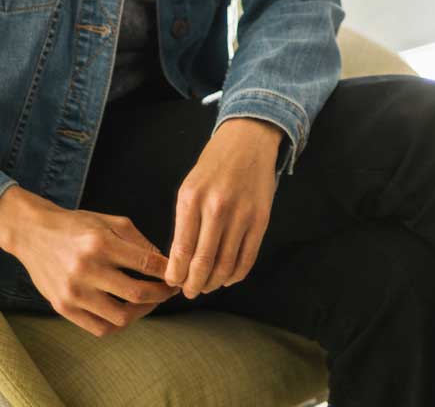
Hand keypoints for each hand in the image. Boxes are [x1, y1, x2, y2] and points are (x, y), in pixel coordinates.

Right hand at [0, 186, 175, 335]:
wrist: (33, 234)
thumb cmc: (76, 225)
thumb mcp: (110, 221)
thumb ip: (139, 241)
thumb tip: (163, 263)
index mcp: (101, 243)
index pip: (146, 264)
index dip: (167, 272)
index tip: (177, 274)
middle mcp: (86, 269)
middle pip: (137, 293)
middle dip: (161, 294)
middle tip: (169, 291)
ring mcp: (73, 292)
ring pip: (121, 317)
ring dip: (142, 312)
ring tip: (148, 302)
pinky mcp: (62, 308)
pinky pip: (99, 328)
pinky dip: (118, 324)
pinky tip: (126, 311)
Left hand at [166, 116, 282, 297]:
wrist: (247, 142)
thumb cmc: (214, 166)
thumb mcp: (190, 188)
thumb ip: (185, 223)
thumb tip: (180, 263)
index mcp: (192, 199)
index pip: (181, 250)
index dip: (176, 274)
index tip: (173, 283)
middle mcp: (217, 207)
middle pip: (203, 262)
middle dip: (193, 284)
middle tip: (189, 292)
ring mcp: (242, 214)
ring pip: (226, 264)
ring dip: (214, 283)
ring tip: (207, 286)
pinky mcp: (261, 219)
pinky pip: (248, 257)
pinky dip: (236, 274)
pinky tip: (228, 278)